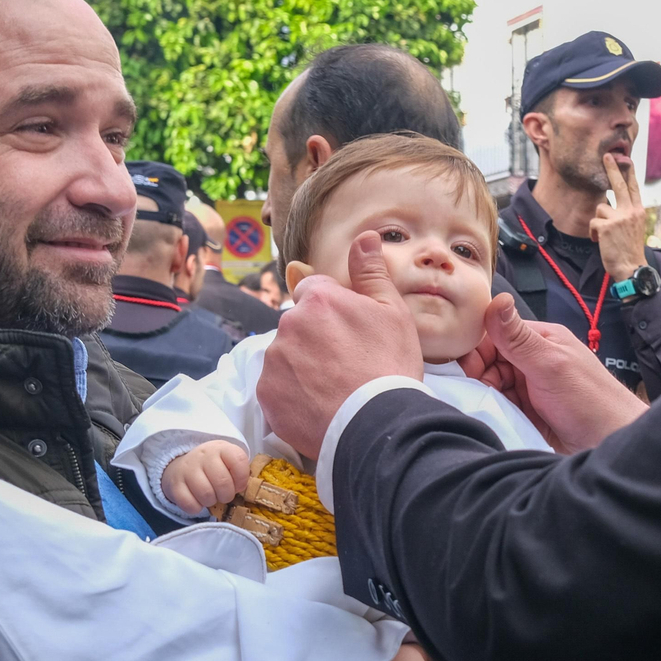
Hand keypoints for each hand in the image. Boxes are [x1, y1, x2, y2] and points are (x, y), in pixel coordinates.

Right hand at [161, 441, 249, 515]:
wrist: (185, 465)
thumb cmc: (214, 466)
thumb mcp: (229, 461)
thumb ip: (240, 471)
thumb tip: (244, 489)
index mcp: (221, 448)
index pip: (238, 460)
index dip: (242, 478)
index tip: (238, 485)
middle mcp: (204, 455)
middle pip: (222, 482)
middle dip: (227, 495)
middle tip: (224, 494)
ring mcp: (187, 469)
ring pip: (206, 494)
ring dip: (211, 501)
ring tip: (211, 496)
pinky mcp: (175, 484)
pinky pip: (190, 504)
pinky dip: (196, 508)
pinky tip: (198, 501)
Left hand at [259, 232, 423, 458]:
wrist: (377, 424)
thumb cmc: (390, 366)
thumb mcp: (393, 312)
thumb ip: (371, 272)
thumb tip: (365, 236)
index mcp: (318, 299)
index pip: (312, 291)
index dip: (332, 310)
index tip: (349, 332)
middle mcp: (288, 325)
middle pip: (297, 325)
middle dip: (315, 338)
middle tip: (345, 363)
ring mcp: (274, 361)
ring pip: (285, 356)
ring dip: (302, 366)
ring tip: (333, 388)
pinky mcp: (267, 395)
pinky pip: (276, 388)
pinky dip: (292, 395)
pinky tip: (318, 405)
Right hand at [458, 295, 645, 452]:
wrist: (609, 444)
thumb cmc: (589, 400)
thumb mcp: (549, 364)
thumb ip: (518, 337)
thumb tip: (497, 298)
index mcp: (539, 340)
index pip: (494, 336)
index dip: (475, 350)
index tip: (462, 370)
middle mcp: (531, 361)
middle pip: (488, 363)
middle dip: (476, 378)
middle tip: (473, 395)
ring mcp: (529, 388)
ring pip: (491, 387)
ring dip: (482, 398)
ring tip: (482, 410)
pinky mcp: (526, 413)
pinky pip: (499, 408)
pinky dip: (491, 413)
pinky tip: (487, 420)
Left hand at [591, 153, 648, 281]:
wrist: (632, 268)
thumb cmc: (630, 250)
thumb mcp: (634, 228)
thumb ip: (627, 215)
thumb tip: (611, 204)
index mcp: (638, 211)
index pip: (634, 188)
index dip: (629, 173)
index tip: (627, 160)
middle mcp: (631, 211)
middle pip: (619, 185)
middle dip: (612, 169)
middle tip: (606, 155)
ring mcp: (620, 217)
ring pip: (600, 207)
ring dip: (598, 221)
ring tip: (604, 235)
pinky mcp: (608, 226)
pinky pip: (593, 222)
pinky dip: (593, 233)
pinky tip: (598, 241)